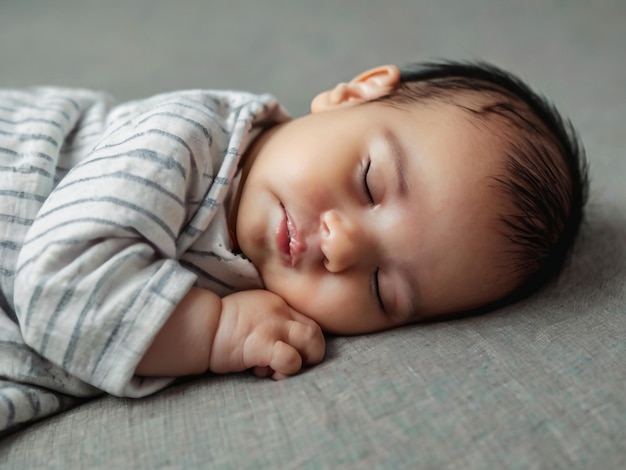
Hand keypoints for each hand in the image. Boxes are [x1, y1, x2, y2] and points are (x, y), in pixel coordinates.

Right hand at [210, 290, 324, 379]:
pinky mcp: (263, 343)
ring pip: (312, 342)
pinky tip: (266, 371)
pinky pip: (290, 360)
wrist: (199, 326)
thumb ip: (270, 323)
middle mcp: (280, 311)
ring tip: (280, 370)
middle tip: (290, 364)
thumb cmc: (220, 325)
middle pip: (316, 332)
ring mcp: (274, 326)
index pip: (308, 322)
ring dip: (303, 362)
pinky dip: (285, 370)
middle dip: (310, 354)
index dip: (303, 343)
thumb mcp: (250, 313)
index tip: (287, 352)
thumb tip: (281, 348)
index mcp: (278, 303)